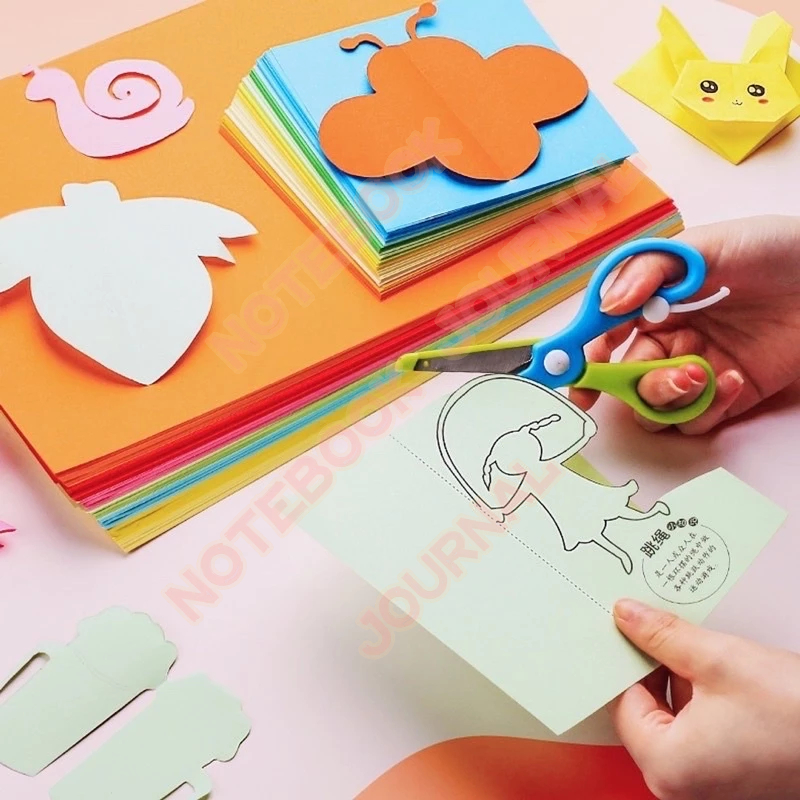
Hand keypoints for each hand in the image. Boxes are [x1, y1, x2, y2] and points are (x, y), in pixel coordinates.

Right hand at [570, 216, 799, 433]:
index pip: (604, 335)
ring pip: (652, 408)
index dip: (583, 353)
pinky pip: (695, 421)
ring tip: (698, 374)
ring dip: (666, 396)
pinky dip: (708, 408)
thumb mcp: (703, 247)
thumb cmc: (771, 251)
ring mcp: (695, 371)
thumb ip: (648, 270)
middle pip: (622, 379)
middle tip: (648, 372)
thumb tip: (607, 306)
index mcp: (653, 305)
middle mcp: (668, 341)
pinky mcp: (726, 397)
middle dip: (627, 383)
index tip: (573, 369)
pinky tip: (731, 378)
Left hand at [609, 599, 799, 799]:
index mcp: (667, 765)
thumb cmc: (798, 716)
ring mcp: (705, 781)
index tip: (626, 626)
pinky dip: (697, 695)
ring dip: (675, 676)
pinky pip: (693, 726)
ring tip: (689, 644)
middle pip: (642, 709)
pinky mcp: (726, 772)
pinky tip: (709, 666)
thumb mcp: (718, 659)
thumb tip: (626, 615)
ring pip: (669, 714)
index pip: (621, 702)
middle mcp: (680, 783)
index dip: (625, 659)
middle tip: (655, 625)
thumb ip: (662, 635)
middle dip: (650, 666)